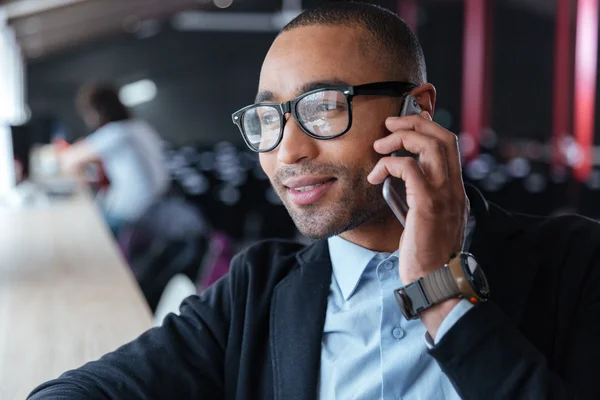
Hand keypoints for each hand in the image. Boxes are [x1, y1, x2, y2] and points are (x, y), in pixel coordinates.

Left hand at [367, 111, 468, 335]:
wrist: (436, 282)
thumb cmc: (427, 255)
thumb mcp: (431, 221)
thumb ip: (424, 198)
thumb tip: (404, 180)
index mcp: (455, 190)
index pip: (448, 145)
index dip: (427, 128)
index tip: (405, 127)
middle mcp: (454, 188)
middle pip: (442, 137)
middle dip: (413, 123)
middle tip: (389, 125)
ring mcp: (444, 195)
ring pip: (429, 145)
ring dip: (400, 138)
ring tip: (379, 146)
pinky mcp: (428, 204)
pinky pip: (408, 168)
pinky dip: (388, 164)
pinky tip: (375, 176)